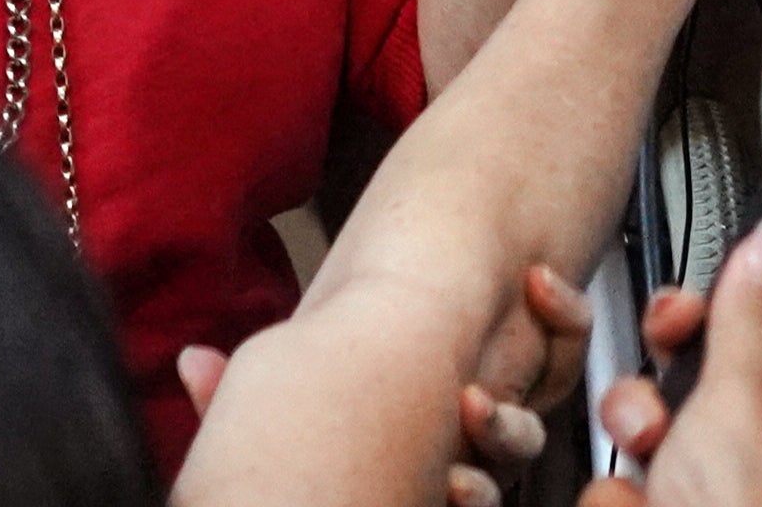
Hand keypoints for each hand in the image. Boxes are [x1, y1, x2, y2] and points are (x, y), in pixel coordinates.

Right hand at [174, 267, 585, 506]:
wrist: (404, 276)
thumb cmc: (326, 368)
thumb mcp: (275, 387)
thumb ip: (235, 389)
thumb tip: (192, 363)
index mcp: (402, 473)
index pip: (447, 500)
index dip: (456, 497)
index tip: (443, 488)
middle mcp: (458, 460)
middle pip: (488, 489)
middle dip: (478, 478)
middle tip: (459, 460)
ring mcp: (504, 416)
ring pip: (526, 440)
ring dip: (507, 427)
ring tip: (475, 400)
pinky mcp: (546, 353)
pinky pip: (570, 347)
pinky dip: (562, 317)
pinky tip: (536, 282)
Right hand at [587, 221, 761, 506]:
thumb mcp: (742, 400)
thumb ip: (748, 318)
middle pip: (721, 344)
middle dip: (678, 340)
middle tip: (671, 333)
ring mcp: (708, 469)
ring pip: (656, 404)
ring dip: (637, 420)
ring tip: (649, 445)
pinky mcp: (657, 500)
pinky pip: (623, 462)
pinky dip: (619, 483)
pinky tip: (638, 499)